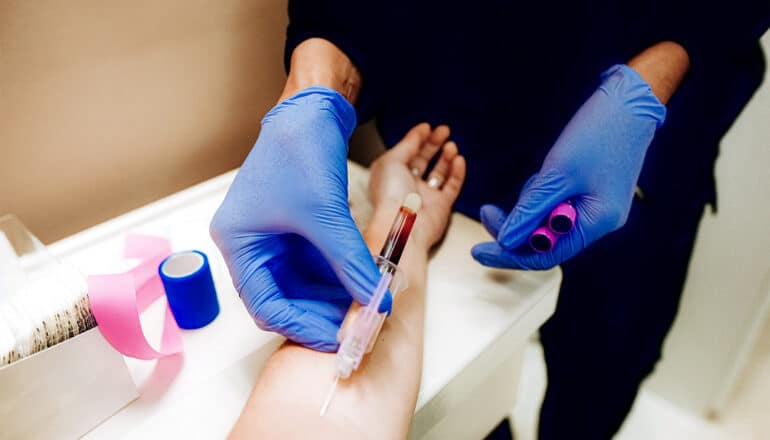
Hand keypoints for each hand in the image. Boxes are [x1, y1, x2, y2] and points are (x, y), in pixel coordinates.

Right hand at [210, 87, 382, 351]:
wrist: (311, 111)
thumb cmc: (302, 152)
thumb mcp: (327, 215)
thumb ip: (350, 260)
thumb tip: (374, 298)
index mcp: (239, 242)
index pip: (264, 303)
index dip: (300, 324)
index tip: (334, 338)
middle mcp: (250, 245)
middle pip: (282, 297)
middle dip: (319, 313)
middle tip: (355, 326)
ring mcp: (272, 238)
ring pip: (301, 284)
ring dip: (331, 296)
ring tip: (363, 307)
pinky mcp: (294, 230)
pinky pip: (313, 265)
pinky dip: (335, 276)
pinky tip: (360, 284)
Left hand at [369, 123, 465, 249]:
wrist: (403, 226)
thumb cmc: (390, 197)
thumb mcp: (392, 159)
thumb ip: (408, 144)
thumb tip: (419, 132)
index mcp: (391, 174)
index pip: (406, 152)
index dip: (417, 138)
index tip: (427, 127)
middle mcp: (407, 185)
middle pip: (423, 159)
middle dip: (434, 143)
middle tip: (443, 131)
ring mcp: (425, 196)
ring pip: (439, 172)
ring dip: (446, 157)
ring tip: (451, 145)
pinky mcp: (441, 206)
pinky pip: (452, 186)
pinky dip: (457, 172)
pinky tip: (459, 160)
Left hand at [472, 65, 665, 269]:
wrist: (628, 100)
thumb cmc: (598, 134)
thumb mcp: (557, 174)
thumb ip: (530, 210)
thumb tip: (505, 241)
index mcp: (596, 223)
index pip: (545, 255)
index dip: (509, 255)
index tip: (478, 251)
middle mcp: (598, 221)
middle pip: (545, 240)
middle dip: (515, 227)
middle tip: (487, 210)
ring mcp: (595, 206)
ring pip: (547, 219)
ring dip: (530, 205)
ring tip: (537, 176)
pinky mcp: (590, 191)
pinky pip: (556, 202)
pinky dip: (542, 193)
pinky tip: (545, 173)